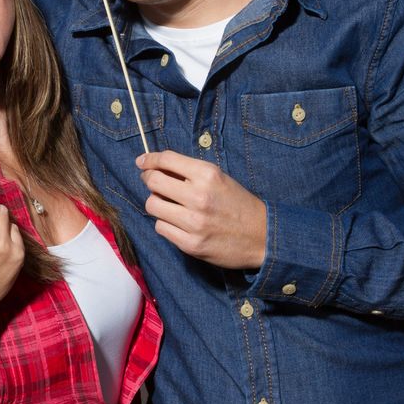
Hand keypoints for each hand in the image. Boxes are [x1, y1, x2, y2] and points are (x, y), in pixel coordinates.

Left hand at [136, 150, 266, 269]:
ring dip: (157, 203)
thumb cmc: (238, 204)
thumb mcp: (219, 178)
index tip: (142, 162)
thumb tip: (156, 166)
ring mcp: (194, 222)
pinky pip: (161, 228)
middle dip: (148, 179)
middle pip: (153, 182)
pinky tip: (177, 222)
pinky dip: (165, 223)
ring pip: (152, 205)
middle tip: (152, 181)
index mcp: (208, 175)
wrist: (262, 236)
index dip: (149, 159)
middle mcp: (199, 196)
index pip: (167, 160)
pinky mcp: (191, 244)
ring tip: (169, 205)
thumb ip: (190, 172)